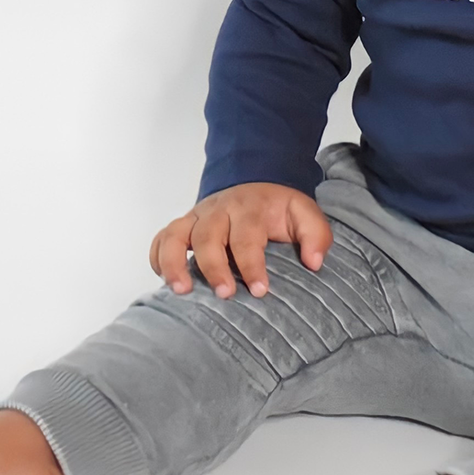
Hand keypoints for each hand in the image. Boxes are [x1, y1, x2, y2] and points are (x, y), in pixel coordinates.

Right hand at [149, 181, 332, 299]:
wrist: (256, 180)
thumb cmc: (278, 208)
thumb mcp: (305, 213)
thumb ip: (316, 235)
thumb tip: (314, 262)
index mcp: (250, 209)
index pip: (247, 237)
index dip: (252, 265)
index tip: (261, 290)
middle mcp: (219, 211)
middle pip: (208, 237)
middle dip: (214, 267)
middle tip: (225, 295)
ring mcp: (197, 217)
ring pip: (175, 235)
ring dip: (174, 262)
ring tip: (180, 290)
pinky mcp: (183, 225)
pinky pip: (161, 238)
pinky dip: (157, 257)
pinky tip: (164, 280)